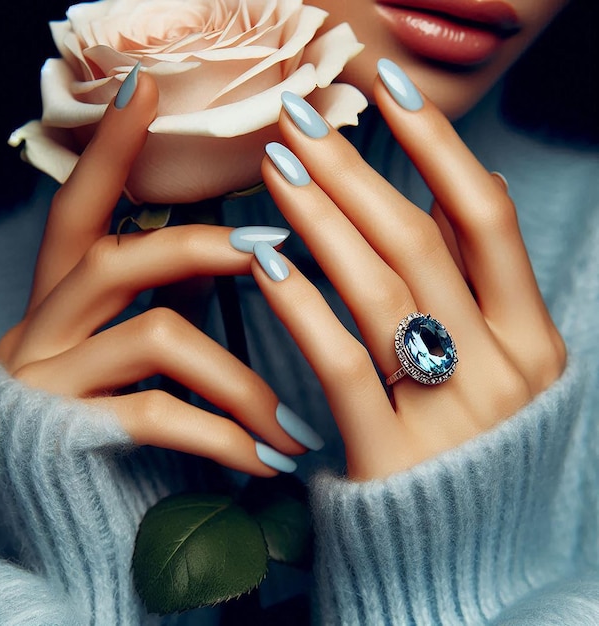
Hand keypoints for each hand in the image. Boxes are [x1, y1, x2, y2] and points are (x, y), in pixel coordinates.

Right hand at [0, 71, 317, 476]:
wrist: (64, 516)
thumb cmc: (111, 420)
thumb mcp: (129, 348)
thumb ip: (164, 298)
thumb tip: (231, 256)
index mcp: (60, 297)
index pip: (78, 206)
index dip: (109, 149)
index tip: (146, 88)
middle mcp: (40, 326)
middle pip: (118, 258)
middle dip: (204, 249)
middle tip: (273, 253)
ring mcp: (46, 378)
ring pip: (157, 338)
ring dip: (241, 379)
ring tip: (296, 423)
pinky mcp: (64, 432)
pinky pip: (158, 415)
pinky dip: (225, 435)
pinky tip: (269, 459)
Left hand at [252, 61, 565, 480]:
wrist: (460, 561)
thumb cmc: (470, 449)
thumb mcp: (499, 363)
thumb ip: (479, 283)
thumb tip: (468, 183)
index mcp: (534, 340)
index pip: (486, 216)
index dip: (436, 142)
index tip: (384, 86)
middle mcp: (503, 371)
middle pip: (421, 241)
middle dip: (356, 167)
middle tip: (300, 115)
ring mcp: (450, 417)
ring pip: (380, 289)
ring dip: (322, 218)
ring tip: (275, 166)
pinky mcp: (391, 458)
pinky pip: (340, 363)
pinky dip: (301, 306)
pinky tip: (264, 261)